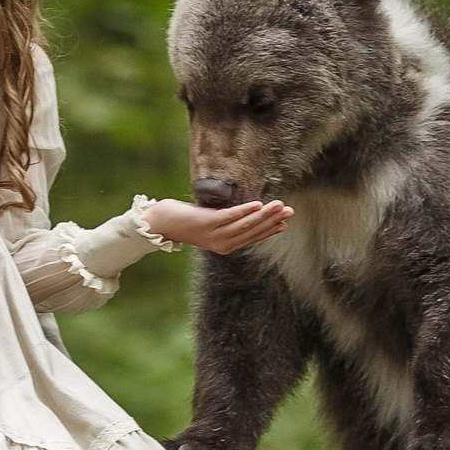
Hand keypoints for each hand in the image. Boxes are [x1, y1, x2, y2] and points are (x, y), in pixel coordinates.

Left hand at [142, 196, 292, 255]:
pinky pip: (230, 217)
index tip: (285, 222)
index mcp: (224, 245)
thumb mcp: (210, 221)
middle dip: (272, 220)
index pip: (252, 237)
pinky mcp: (207, 223)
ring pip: (245, 224)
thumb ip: (225, 221)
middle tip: (289, 211)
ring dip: (264, 215)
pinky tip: (257, 204)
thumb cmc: (184, 219)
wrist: (160, 222)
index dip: (269, 230)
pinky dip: (245, 211)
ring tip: (279, 205)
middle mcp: (221, 243)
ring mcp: (214, 234)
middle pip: (252, 231)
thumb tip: (243, 211)